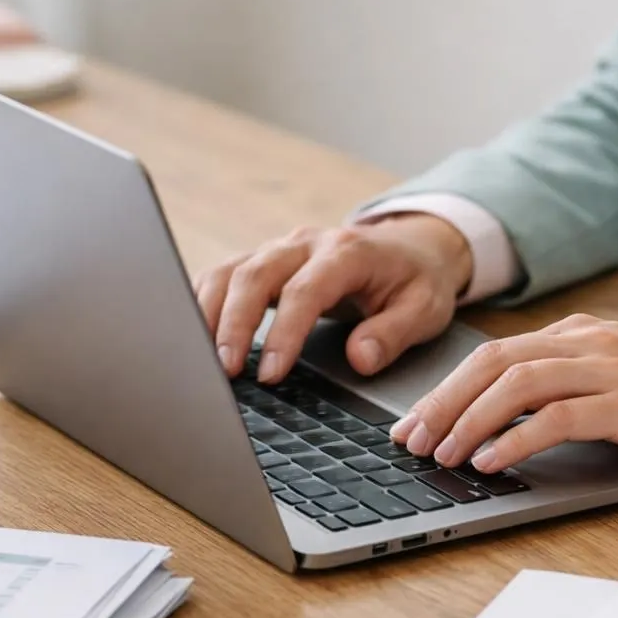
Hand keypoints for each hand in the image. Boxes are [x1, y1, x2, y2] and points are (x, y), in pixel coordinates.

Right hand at [195, 215, 473, 382]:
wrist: (411, 248)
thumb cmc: (416, 282)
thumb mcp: (424, 309)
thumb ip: (393, 333)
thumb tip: (360, 359)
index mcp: (347, 253)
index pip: (305, 290)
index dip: (284, 332)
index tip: (272, 373)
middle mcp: (305, 244)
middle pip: (254, 274)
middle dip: (233, 324)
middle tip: (224, 371)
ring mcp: (279, 250)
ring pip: (228, 271)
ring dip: (208, 314)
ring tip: (197, 359)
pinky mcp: (262, 262)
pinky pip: (222, 277)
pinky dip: (202, 304)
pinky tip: (193, 338)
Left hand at [388, 314, 617, 471]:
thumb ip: (578, 385)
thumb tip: (517, 421)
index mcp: (585, 334)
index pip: (497, 353)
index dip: (447, 387)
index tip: (417, 421)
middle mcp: (590, 343)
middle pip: (492, 362)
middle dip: (441, 402)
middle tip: (409, 441)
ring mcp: (612, 370)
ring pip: (515, 384)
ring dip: (468, 421)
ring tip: (441, 455)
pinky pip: (557, 418)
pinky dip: (516, 440)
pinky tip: (492, 463)